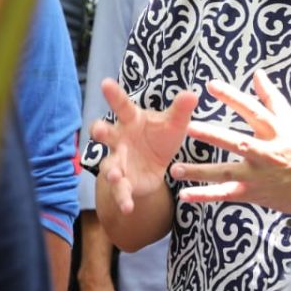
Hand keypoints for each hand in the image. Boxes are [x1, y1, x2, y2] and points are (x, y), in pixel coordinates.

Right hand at [91, 79, 197, 214]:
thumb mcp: (174, 124)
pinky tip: (128, 208)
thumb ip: (181, 110)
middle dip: (99, 131)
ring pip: (109, 165)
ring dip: (111, 170)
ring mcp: (119, 161)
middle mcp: (120, 139)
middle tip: (98, 131)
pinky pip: (119, 191)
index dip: (114, 95)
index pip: (123, 106)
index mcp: (132, 120)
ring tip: (115, 175)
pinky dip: (122, 199)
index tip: (105, 83)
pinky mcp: (123, 182)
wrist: (157, 164)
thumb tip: (192, 95)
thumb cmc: (160, 136)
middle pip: (105, 133)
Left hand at [172, 70, 290, 214]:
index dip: (232, 97)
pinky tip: (185, 195)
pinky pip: (226, 194)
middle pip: (235, 141)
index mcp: (276, 131)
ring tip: (175, 168)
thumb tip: (257, 74)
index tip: (211, 85)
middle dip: (211, 134)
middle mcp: (266, 152)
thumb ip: (272, 98)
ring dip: (200, 171)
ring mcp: (259, 175)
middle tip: (187, 127)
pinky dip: (205, 196)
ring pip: (225, 172)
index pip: (252, 110)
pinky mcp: (254, 193)